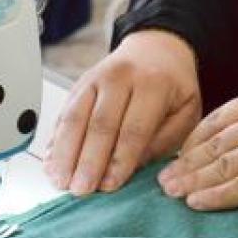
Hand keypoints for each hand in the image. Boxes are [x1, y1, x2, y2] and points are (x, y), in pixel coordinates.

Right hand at [45, 29, 201, 195]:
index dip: (119, 160)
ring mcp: (94, 79)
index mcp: (153, 84)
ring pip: (74, 117)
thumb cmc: (173, 85)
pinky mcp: (78, 85)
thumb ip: (165, 139)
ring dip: (65, 153)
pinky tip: (51, 162)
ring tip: (61, 180)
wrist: (155, 48)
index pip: (134, 128)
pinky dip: (55, 140)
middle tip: (80, 190)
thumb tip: (136, 167)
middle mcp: (120, 78)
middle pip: (99, 124)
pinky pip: (63, 113)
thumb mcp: (187, 110)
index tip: (109, 185)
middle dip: (88, 161)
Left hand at [157, 86, 237, 211]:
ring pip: (223, 165)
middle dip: (187, 163)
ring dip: (195, 182)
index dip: (194, 139)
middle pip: (217, 142)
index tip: (178, 157)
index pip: (220, 117)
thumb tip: (219, 148)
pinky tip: (198, 203)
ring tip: (173, 195)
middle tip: (164, 181)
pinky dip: (216, 197)